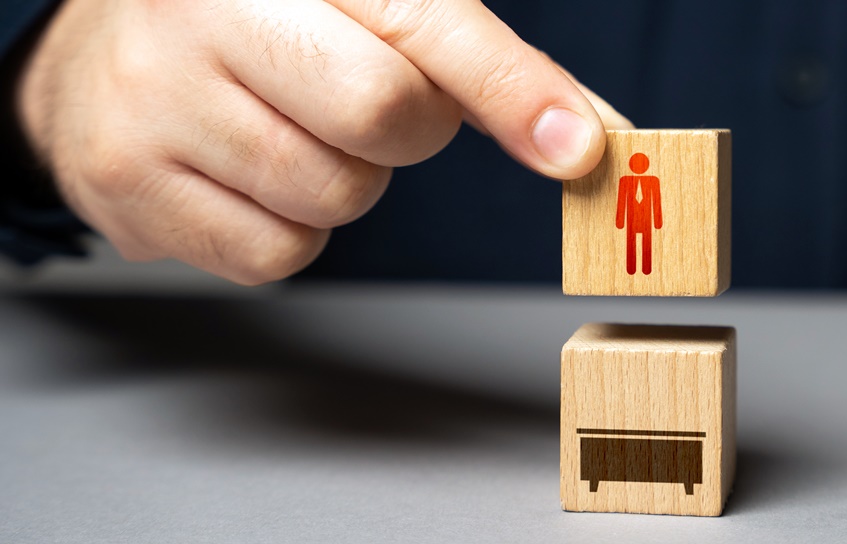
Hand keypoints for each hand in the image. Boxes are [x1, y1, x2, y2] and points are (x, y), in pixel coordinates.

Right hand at [17, 0, 631, 283]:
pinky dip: (291, 230)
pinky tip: (249, 175)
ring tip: (293, 129)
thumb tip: (579, 135)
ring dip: (347, 181)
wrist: (104, 57)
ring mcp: (151, 101)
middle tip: (375, 106)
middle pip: (381, 115)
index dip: (509, 86)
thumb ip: (475, 61)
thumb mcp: (363, 5)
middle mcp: (201, 10)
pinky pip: (277, 255)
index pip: (420, 20)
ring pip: (334, 196)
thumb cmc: (267, 26)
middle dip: (410, 132)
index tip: (576, 145)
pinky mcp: (128, 187)